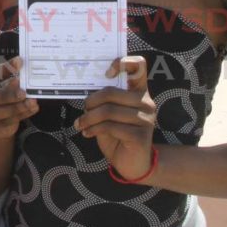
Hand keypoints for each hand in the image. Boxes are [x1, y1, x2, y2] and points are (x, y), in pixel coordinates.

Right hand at [0, 57, 38, 139]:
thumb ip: (1, 74)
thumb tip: (18, 64)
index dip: (1, 70)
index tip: (18, 63)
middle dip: (3, 95)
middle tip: (22, 92)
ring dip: (16, 108)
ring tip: (32, 101)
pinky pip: (5, 124)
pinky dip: (21, 116)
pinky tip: (32, 109)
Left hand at [74, 56, 156, 180]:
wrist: (132, 164)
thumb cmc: (118, 135)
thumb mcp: (110, 114)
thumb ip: (105, 100)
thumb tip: (85, 91)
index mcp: (139, 92)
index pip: (139, 66)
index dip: (123, 62)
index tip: (106, 73)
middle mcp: (146, 102)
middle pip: (111, 92)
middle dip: (91, 101)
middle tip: (83, 110)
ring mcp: (145, 119)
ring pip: (108, 111)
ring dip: (88, 118)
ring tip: (81, 124)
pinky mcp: (140, 136)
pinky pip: (110, 126)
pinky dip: (94, 129)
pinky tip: (87, 133)